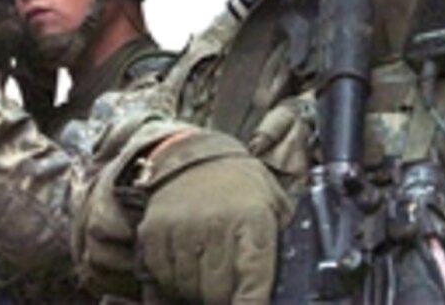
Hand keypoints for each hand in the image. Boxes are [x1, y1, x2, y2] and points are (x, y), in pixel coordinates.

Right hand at [136, 132, 292, 302]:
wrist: (194, 152)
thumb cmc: (239, 184)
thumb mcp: (274, 202)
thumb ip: (282, 240)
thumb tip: (290, 278)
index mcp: (253, 220)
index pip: (253, 282)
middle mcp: (216, 224)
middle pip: (217, 292)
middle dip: (223, 296)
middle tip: (226, 284)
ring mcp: (182, 227)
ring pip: (188, 287)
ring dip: (196, 287)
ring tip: (204, 266)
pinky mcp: (154, 230)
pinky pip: (162, 274)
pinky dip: (171, 276)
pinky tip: (183, 260)